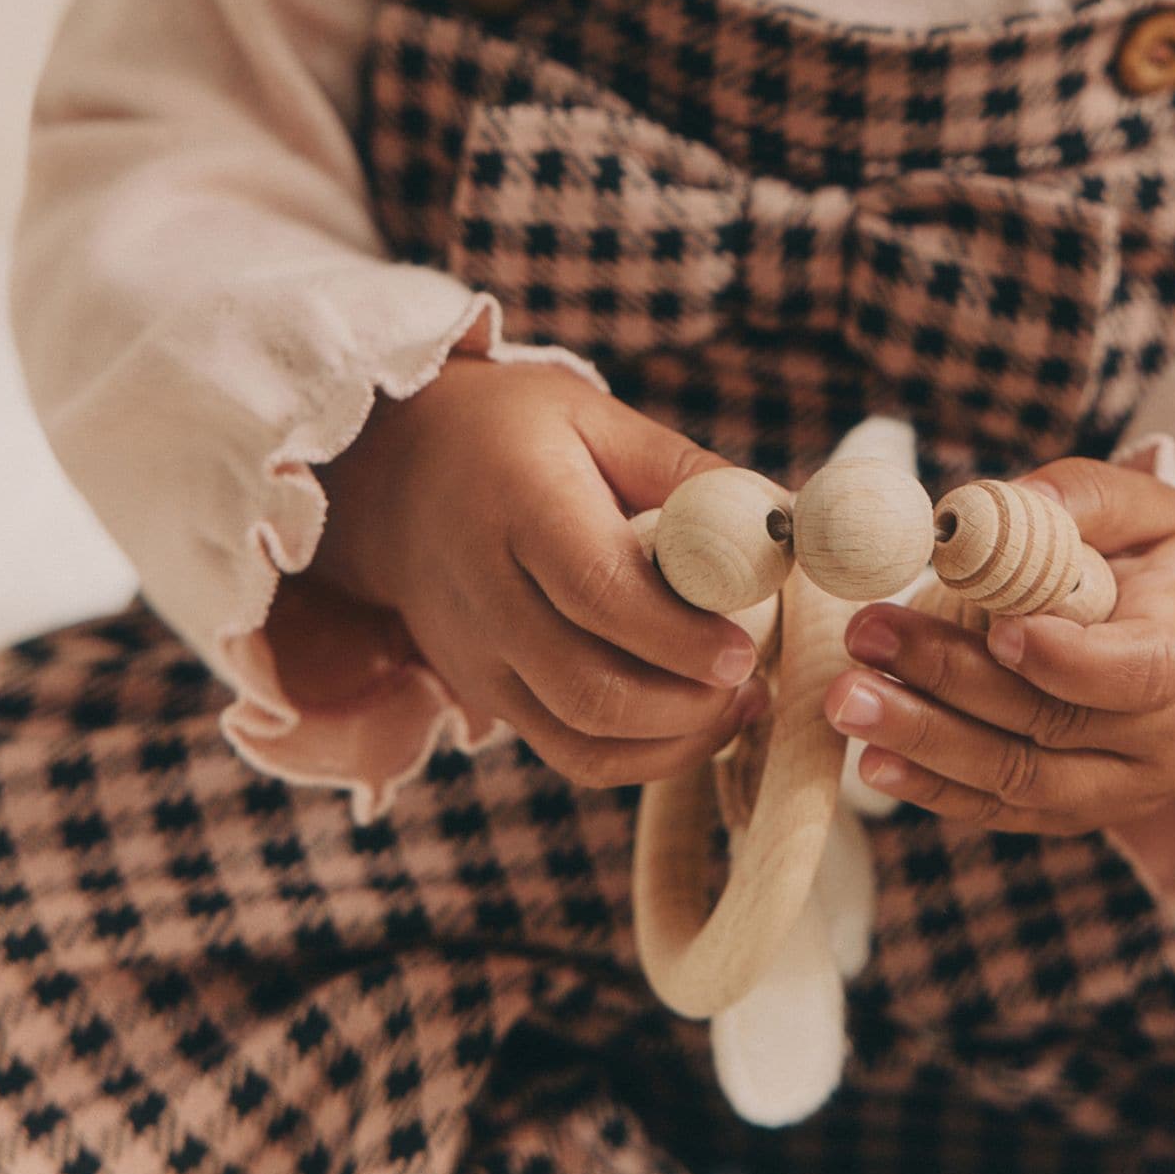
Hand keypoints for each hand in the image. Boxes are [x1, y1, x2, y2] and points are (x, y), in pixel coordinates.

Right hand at [265, 355, 767, 789]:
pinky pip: (565, 752)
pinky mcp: (483, 695)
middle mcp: (486, 594)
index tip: (746, 647)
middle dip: (687, 703)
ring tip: (738, 701)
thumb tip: (779, 519)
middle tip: (754, 676)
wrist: (395, 474)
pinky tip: (694, 721)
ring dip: (672, 741)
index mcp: (517, 505)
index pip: (596, 591)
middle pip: (588, 687)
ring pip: (578, 740)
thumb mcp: (593, 416)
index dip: (676, 634)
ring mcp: (476, 657)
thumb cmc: (512, 433)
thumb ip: (683, 470)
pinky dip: (639, 756)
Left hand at [821, 456, 1174, 835]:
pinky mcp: (1086, 811)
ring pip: (1023, 780)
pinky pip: (1010, 810)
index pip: (1136, 670)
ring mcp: (1128, 786)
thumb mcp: (1149, 504)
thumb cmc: (1172, 561)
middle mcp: (1170, 735)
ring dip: (926, 743)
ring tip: (846, 702)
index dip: (1066, 658)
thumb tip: (999, 504)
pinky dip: (939, 790)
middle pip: (1054, 724)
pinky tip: (874, 763)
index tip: (996, 628)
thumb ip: (1080, 497)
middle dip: (949, 683)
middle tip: (865, 639)